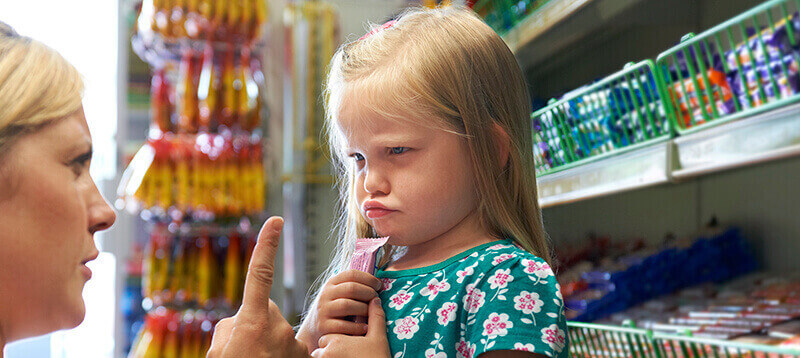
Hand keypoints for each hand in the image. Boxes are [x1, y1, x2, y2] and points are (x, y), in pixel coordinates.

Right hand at [207, 216, 309, 357]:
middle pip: (265, 313)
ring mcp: (293, 343)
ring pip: (277, 335)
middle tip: (245, 351)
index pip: (260, 275)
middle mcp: (277, 327)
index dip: (267, 246)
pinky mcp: (304, 357)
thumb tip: (243, 320)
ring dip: (268, 347)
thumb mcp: (221, 349)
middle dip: (255, 326)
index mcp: (252, 320)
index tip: (276, 220)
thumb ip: (231, 328)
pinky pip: (290, 351)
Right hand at [297, 269, 381, 351]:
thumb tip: (379, 283)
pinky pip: (343, 325)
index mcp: (332, 283)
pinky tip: (365, 328)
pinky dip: (357, 327)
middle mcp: (326, 294)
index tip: (379, 285)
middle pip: (351, 288)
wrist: (314, 328)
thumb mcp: (340, 293)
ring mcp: (323, 310)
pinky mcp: (323, 326)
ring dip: (364, 309)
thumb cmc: (336, 309)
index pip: (352, 274)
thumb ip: (354, 287)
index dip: (368, 278)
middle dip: (368, 293)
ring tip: (371, 313)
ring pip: (347, 305)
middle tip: (376, 299)